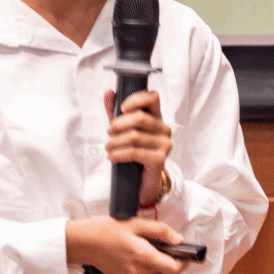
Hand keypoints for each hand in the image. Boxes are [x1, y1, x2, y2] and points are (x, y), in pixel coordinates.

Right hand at [65, 215, 188, 273]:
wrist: (83, 242)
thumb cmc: (106, 230)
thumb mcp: (135, 223)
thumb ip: (160, 231)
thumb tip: (178, 239)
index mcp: (143, 256)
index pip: (174, 269)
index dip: (184, 262)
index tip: (186, 255)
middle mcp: (138, 271)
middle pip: (164, 269)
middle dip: (165, 256)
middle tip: (154, 241)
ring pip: (153, 271)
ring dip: (152, 260)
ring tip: (138, 245)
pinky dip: (142, 265)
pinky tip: (129, 253)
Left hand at [104, 88, 171, 208]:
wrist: (142, 181)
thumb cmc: (133, 150)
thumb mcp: (122, 129)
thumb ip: (115, 111)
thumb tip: (108, 92)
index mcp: (156, 117)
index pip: (153, 98)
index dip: (137, 99)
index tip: (122, 108)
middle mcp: (164, 128)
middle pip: (139, 118)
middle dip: (118, 125)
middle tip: (109, 132)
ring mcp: (165, 144)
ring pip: (133, 137)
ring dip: (114, 143)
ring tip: (108, 148)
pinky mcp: (160, 159)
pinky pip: (134, 152)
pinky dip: (118, 154)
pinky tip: (112, 157)